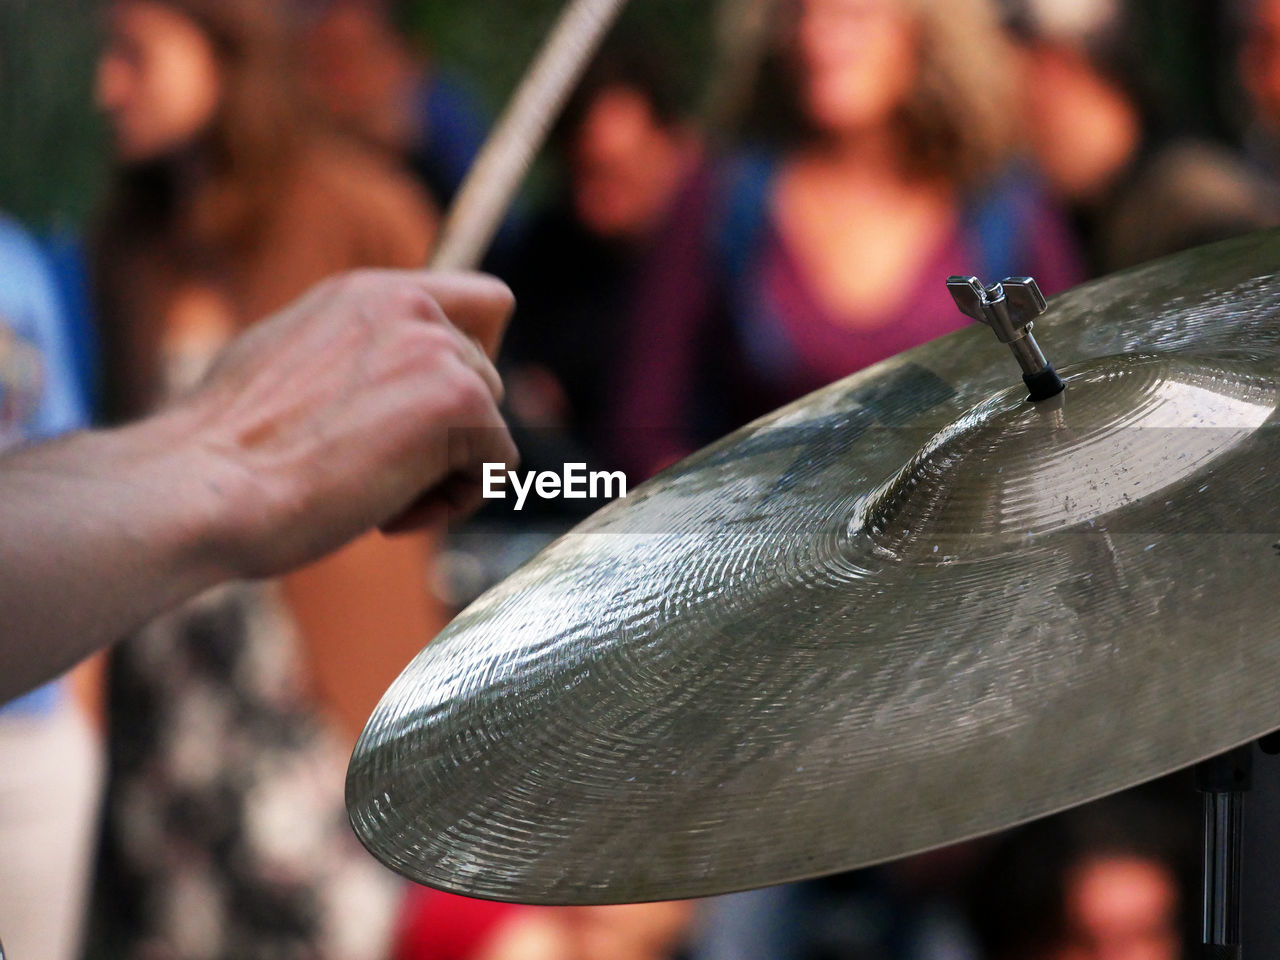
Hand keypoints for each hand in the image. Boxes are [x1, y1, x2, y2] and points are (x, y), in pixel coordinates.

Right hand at [168, 269, 518, 579]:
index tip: (432, 408)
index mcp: (368, 293)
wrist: (200, 488)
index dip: (476, 359)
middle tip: (371, 472)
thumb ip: (349, 357)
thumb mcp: (283, 367)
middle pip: (488, 379)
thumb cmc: (224, 453)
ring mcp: (439, 350)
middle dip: (445, 435)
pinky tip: (385, 513)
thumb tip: (377, 380)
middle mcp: (410, 306)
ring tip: (369, 494)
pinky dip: (451, 504)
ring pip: (489, 428)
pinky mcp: (460, 401)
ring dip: (442, 473)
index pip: (484, 302)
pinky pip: (496, 468)